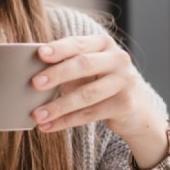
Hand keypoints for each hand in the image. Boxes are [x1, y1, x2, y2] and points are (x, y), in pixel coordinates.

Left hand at [29, 35, 164, 150]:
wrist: (137, 108)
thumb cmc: (102, 83)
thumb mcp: (88, 69)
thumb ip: (66, 66)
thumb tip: (33, 74)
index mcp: (104, 44)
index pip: (79, 43)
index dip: (59, 48)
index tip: (40, 54)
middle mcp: (118, 59)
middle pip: (84, 65)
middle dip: (57, 74)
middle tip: (34, 83)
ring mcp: (125, 82)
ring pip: (86, 94)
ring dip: (58, 106)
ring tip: (37, 114)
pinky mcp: (125, 105)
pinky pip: (90, 114)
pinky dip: (66, 121)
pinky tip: (49, 126)